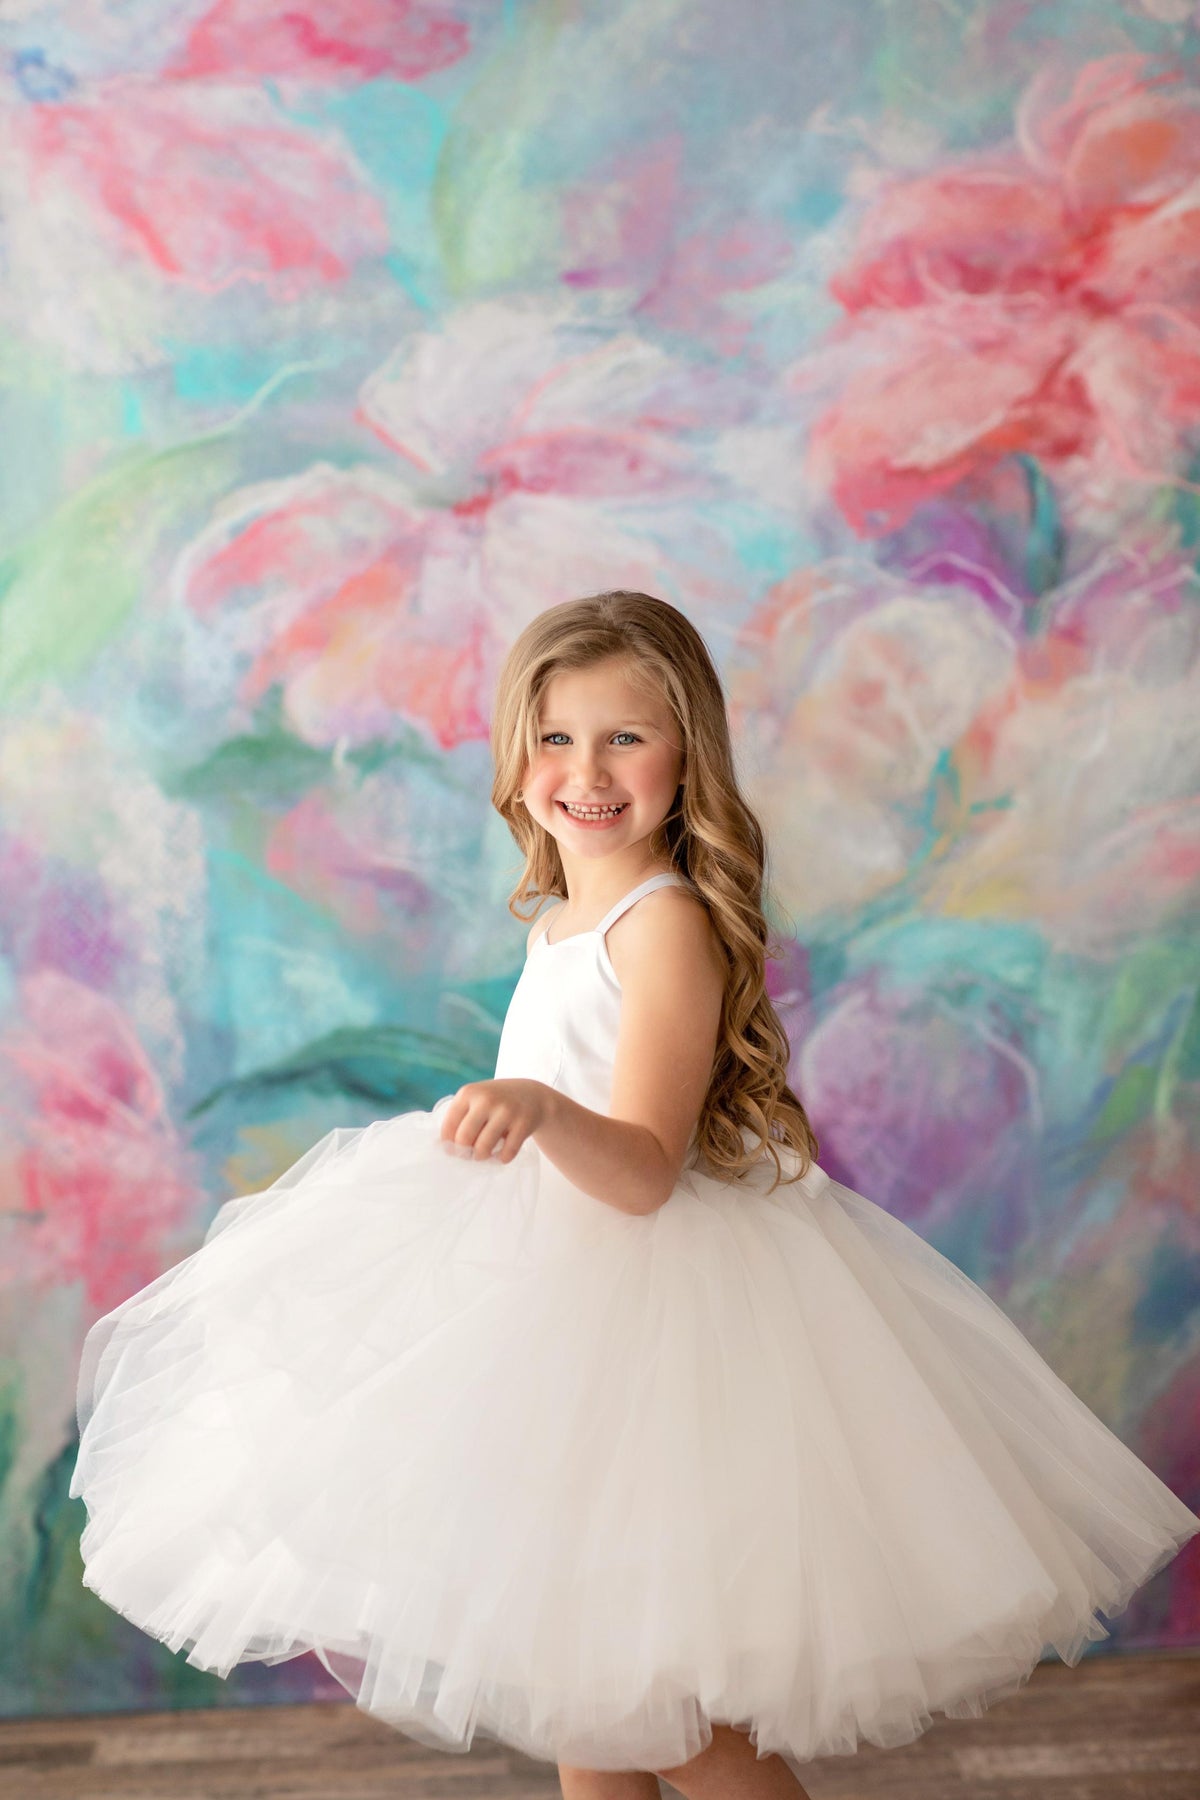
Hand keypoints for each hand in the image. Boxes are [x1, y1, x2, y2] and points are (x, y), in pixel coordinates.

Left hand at [438, 1078, 553, 1163]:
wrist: (533, 1095)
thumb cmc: (496, 1102)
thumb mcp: (475, 1100)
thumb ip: (458, 1119)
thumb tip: (437, 1148)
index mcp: (468, 1093)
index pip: (448, 1128)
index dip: (449, 1145)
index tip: (455, 1151)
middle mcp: (486, 1099)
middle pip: (463, 1139)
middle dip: (464, 1153)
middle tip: (470, 1155)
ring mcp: (506, 1111)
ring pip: (483, 1148)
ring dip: (482, 1157)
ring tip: (484, 1155)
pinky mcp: (523, 1124)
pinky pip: (507, 1153)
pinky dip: (502, 1158)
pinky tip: (502, 1153)